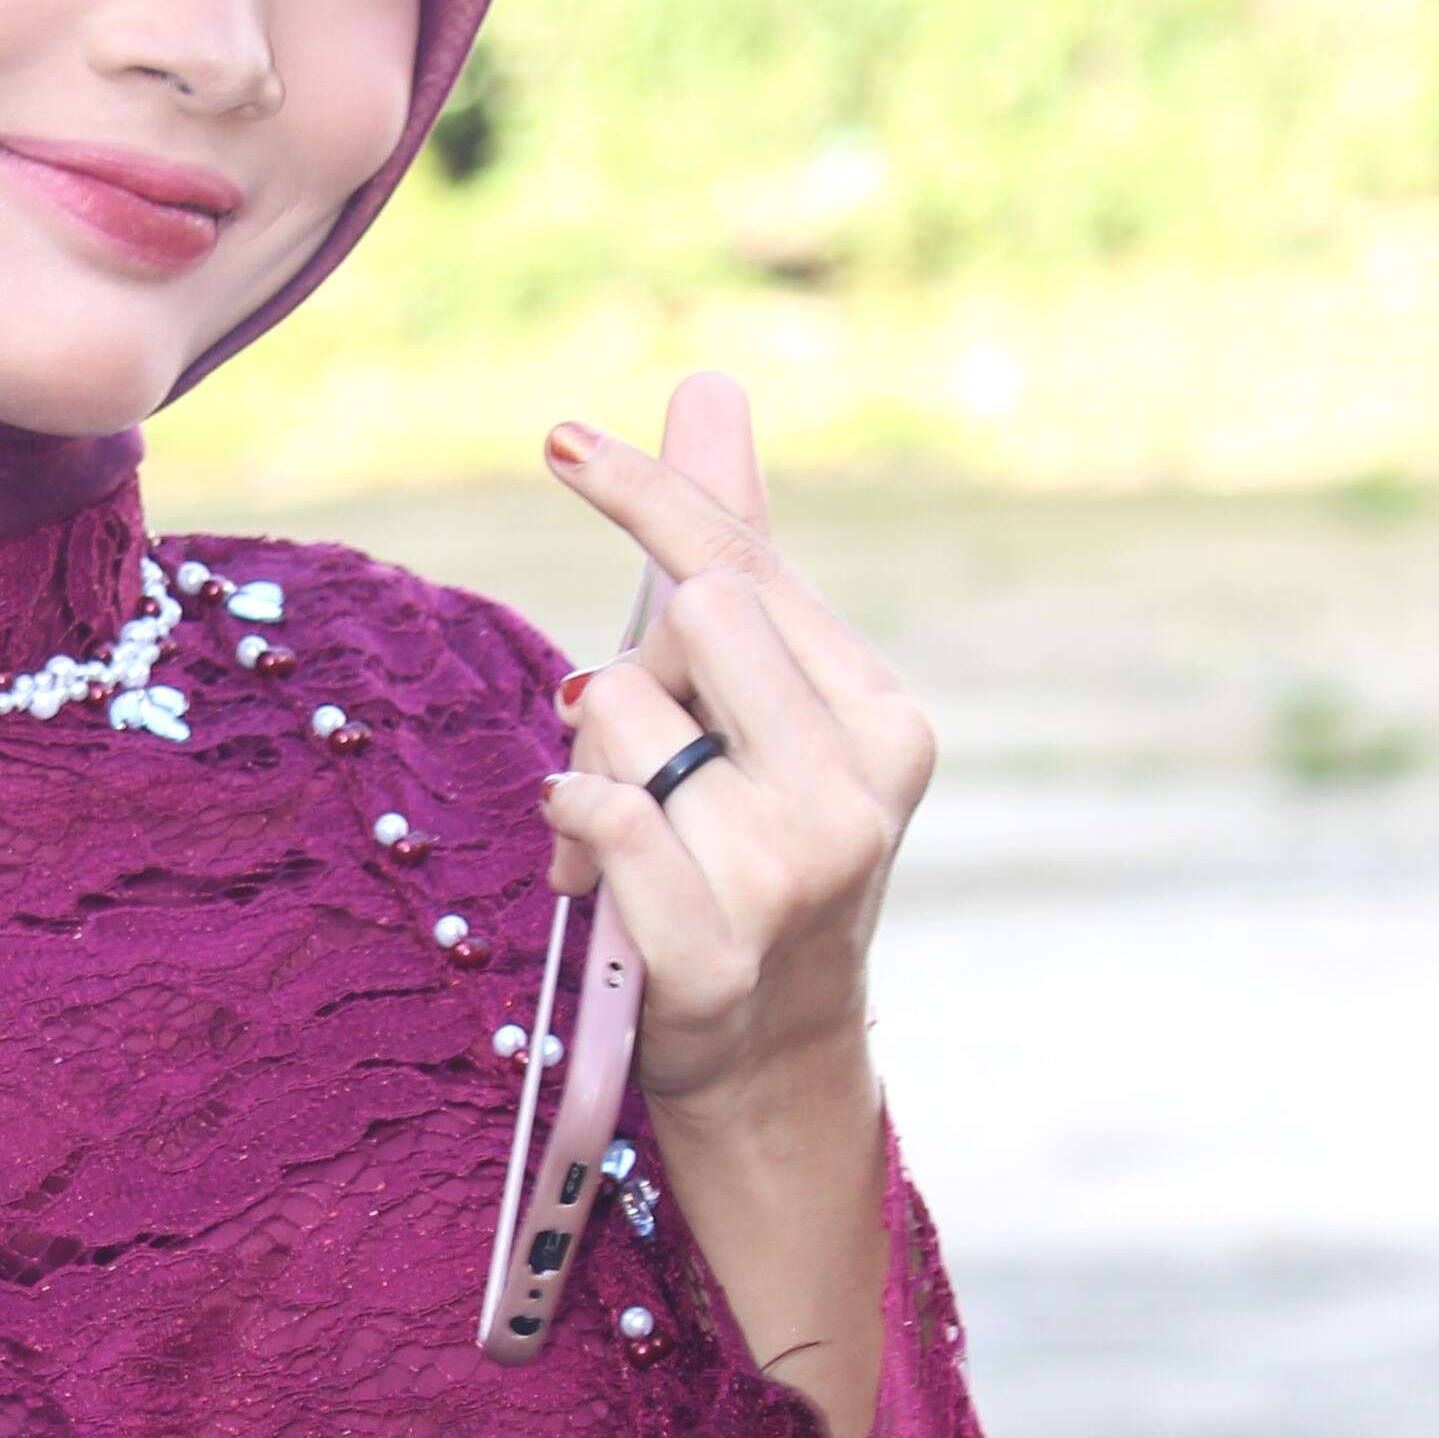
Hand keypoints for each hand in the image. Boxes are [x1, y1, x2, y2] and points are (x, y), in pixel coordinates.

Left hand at [539, 375, 933, 1134]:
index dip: (647, 493)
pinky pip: (599, 814)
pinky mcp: (715, 948)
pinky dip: (568, 819)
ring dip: (590, 762)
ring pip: (620, 716)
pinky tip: (590, 860)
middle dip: (629, 670)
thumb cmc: (752, 846)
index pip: (742, 566)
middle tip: (642, 754)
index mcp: (880, 716)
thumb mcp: (759, 701)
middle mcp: (855, 787)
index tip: (558, 439)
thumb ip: (735, 548)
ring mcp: (793, 873)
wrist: (767, 1052)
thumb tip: (708, 385)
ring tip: (626, 835)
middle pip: (687, 621)